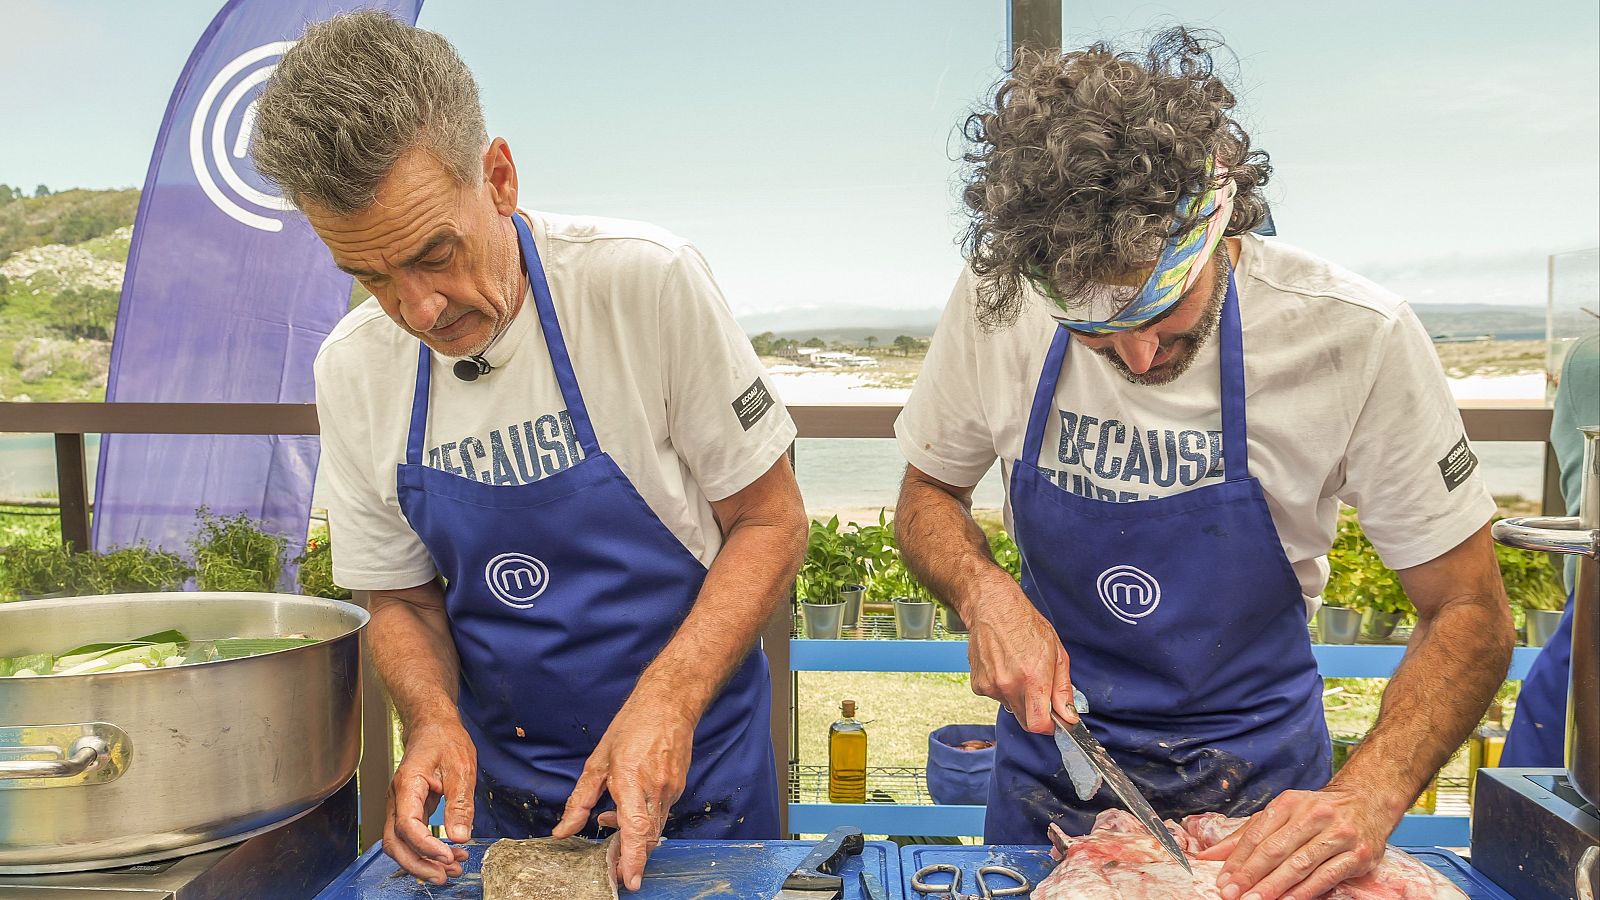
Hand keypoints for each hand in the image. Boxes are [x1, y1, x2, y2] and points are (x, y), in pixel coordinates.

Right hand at [384, 719, 476, 884]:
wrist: (434, 725)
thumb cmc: (444, 739)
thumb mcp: (461, 768)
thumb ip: (460, 803)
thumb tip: (460, 836)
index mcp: (408, 785)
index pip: (407, 825)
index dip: (426, 846)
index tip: (448, 855)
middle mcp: (398, 798)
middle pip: (396, 842)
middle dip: (419, 864)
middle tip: (445, 875)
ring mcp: (402, 805)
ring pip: (400, 843)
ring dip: (422, 861)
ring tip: (450, 870)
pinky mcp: (410, 809)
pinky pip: (411, 836)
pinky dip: (426, 850)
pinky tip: (446, 856)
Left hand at [552, 701, 695, 890]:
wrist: (669, 703)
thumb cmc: (632, 726)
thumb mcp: (598, 761)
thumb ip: (580, 800)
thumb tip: (564, 830)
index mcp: (631, 780)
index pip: (635, 829)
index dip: (633, 858)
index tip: (630, 881)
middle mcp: (656, 788)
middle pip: (647, 837)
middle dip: (632, 858)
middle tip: (615, 870)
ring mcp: (671, 789)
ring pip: (654, 828)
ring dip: (634, 836)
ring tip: (607, 821)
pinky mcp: (678, 787)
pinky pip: (660, 813)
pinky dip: (644, 819)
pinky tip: (626, 808)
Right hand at [964, 574, 1076, 734]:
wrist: (993, 608)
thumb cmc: (1026, 625)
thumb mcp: (1056, 654)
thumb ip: (1063, 689)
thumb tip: (1068, 716)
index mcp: (1032, 679)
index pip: (1038, 725)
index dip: (1049, 727)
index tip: (1054, 721)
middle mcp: (1009, 686)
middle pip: (1025, 720)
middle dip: (1036, 711)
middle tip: (1038, 688)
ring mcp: (991, 686)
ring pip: (1011, 707)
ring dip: (1018, 697)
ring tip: (1018, 669)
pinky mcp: (978, 685)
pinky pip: (996, 697)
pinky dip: (1002, 688)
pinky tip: (1004, 667)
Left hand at [1196, 786, 1396, 899]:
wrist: (1368, 802)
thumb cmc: (1317, 811)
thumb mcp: (1282, 813)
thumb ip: (1246, 835)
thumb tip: (1209, 855)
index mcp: (1289, 802)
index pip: (1258, 834)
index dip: (1238, 860)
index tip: (1223, 880)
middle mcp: (1314, 815)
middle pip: (1276, 850)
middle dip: (1251, 875)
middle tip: (1232, 894)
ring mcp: (1338, 835)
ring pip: (1300, 864)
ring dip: (1274, 887)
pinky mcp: (1358, 854)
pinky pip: (1326, 876)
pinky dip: (1305, 892)